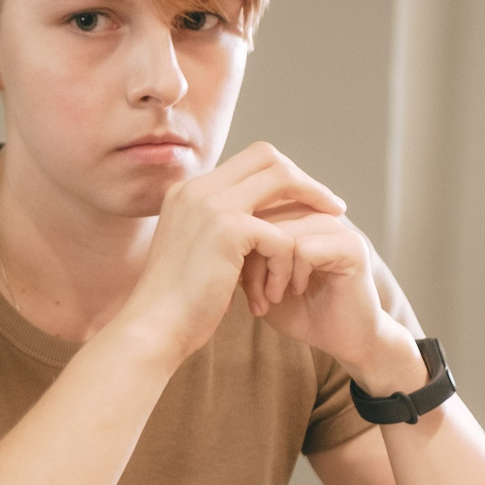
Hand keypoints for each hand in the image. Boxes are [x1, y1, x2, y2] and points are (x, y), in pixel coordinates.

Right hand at [112, 142, 344, 366]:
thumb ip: (219, 231)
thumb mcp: (194, 254)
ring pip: (281, 181)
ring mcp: (211, 204)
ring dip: (310, 207)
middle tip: (332, 208)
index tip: (305, 202)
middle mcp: (197, 188)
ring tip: (324, 238)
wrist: (152, 328)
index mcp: (188, 191)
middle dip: (305, 181)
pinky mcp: (227, 230)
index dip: (282, 177)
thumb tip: (258, 228)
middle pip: (267, 156)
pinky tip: (274, 294)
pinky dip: (285, 264)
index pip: (247, 161)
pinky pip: (280, 235)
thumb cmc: (175, 304)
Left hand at [243, 209, 427, 392]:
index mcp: (295, 216)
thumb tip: (215, 237)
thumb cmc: (301, 312)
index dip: (239, 247)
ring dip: (270, 271)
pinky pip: (304, 248)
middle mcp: (316, 214)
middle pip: (265, 219)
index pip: (254, 211)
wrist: (345, 341)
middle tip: (255, 298)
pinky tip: (296, 292)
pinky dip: (292, 274)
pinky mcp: (351, 247)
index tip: (237, 286)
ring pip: (282, 233)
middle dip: (250, 260)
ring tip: (271, 298)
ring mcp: (336, 228)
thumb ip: (242, 255)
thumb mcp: (260, 281)